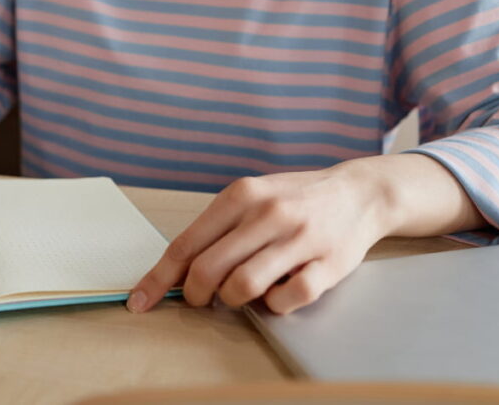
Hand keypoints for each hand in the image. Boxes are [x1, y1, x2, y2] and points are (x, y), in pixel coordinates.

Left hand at [128, 166, 390, 314]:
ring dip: (234, 301)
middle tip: (201, 299)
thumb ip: (216, 229)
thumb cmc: (294, 199)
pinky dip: (274, 307)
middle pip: (208, 269)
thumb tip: (174, 270)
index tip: (140, 302)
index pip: (186, 244)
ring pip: (243, 286)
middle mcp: (267, 213)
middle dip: (195, 296)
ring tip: (240, 294)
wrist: (358, 192)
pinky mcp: (328, 264)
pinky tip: (277, 294)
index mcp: (241, 195)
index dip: (158, 278)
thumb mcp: (251, 198)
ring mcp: (299, 238)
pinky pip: (288, 300)